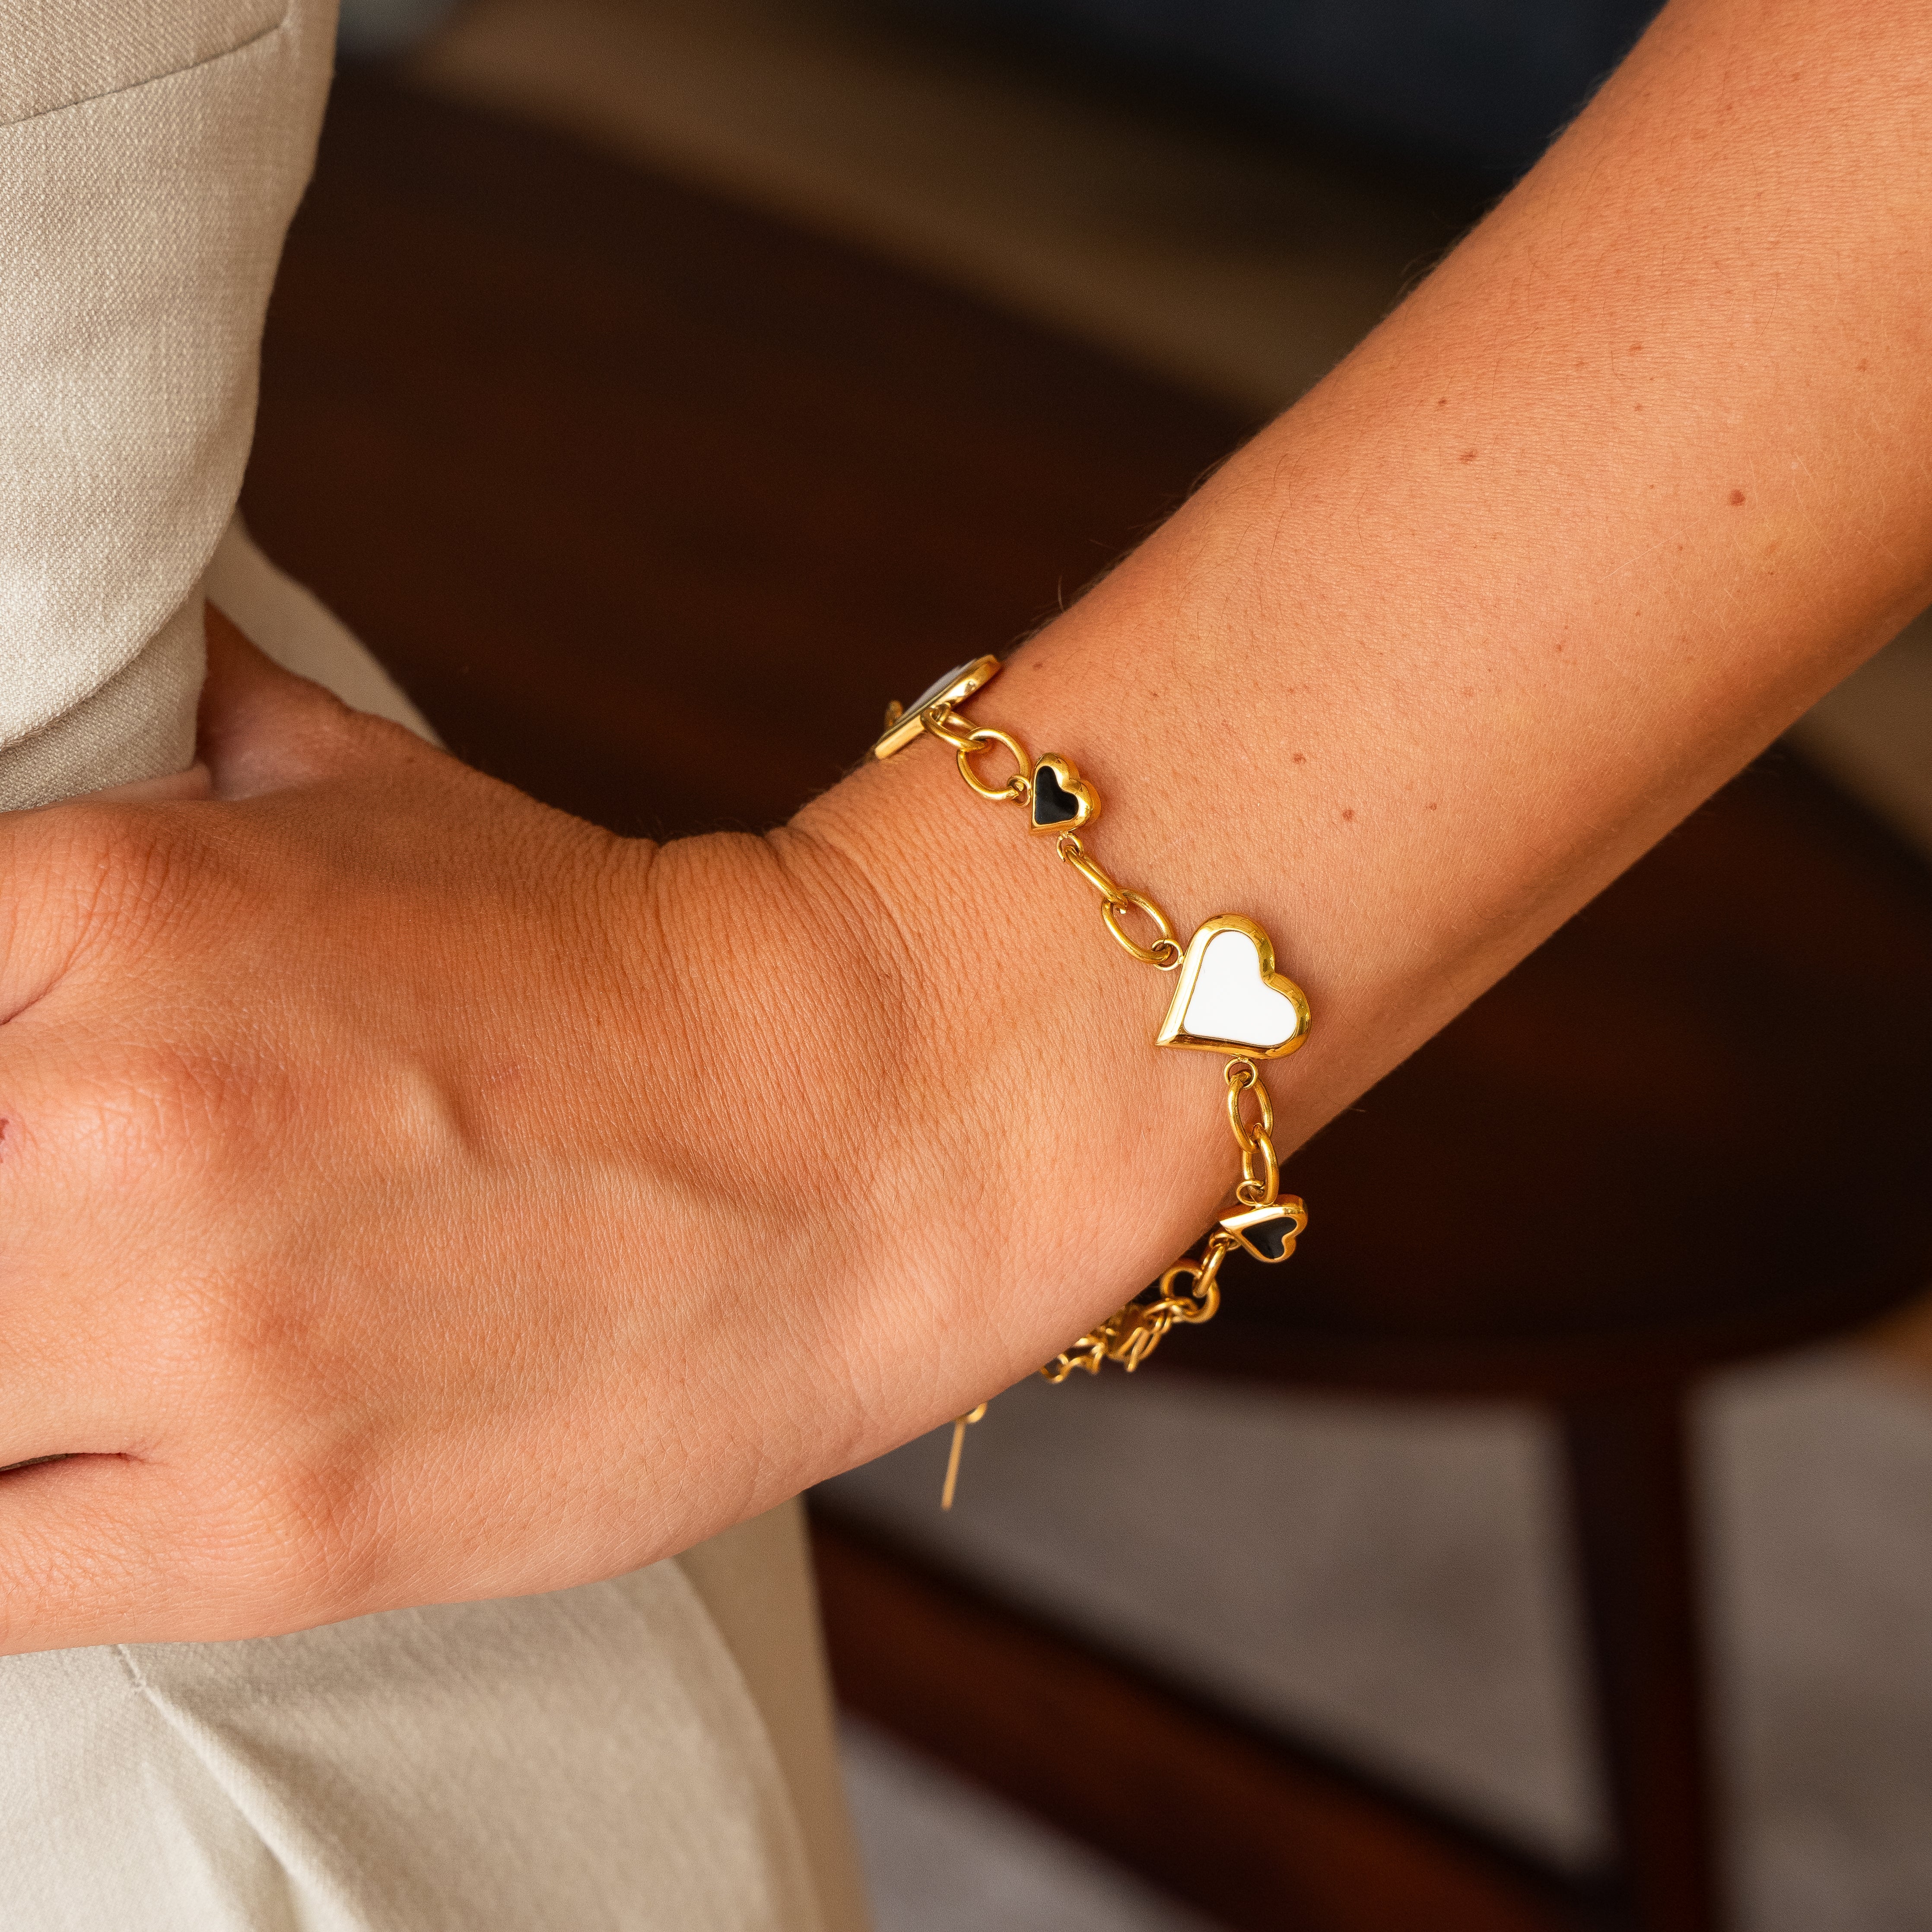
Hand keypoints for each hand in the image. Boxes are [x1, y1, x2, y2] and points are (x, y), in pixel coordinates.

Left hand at [0, 609, 1009, 1650]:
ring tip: (75, 1339)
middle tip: (49, 1222)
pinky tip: (79, 1458)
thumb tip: (85, 665)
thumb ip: (182, 731)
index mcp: (113, 896)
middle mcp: (118, 1116)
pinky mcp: (271, 1537)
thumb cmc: (608, 959)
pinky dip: (1, 1514)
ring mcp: (198, 1345)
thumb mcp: (374, 792)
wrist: (846, 1122)